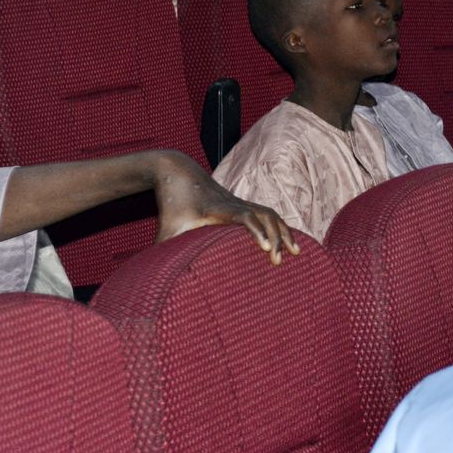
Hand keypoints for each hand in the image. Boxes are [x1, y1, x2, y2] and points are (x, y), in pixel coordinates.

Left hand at [152, 153, 298, 263]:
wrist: (177, 172)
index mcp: (218, 209)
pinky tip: (288, 241)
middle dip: (277, 237)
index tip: (266, 249)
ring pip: (270, 214)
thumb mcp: (166, 229)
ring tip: (296, 252)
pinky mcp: (243, 204)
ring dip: (284, 232)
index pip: (244, 217)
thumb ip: (163, 252)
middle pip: (265, 215)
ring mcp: (241, 202)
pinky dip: (280, 226)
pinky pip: (268, 214)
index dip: (256, 232)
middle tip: (280, 261)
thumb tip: (156, 279)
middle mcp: (235, 204)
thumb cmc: (172, 203)